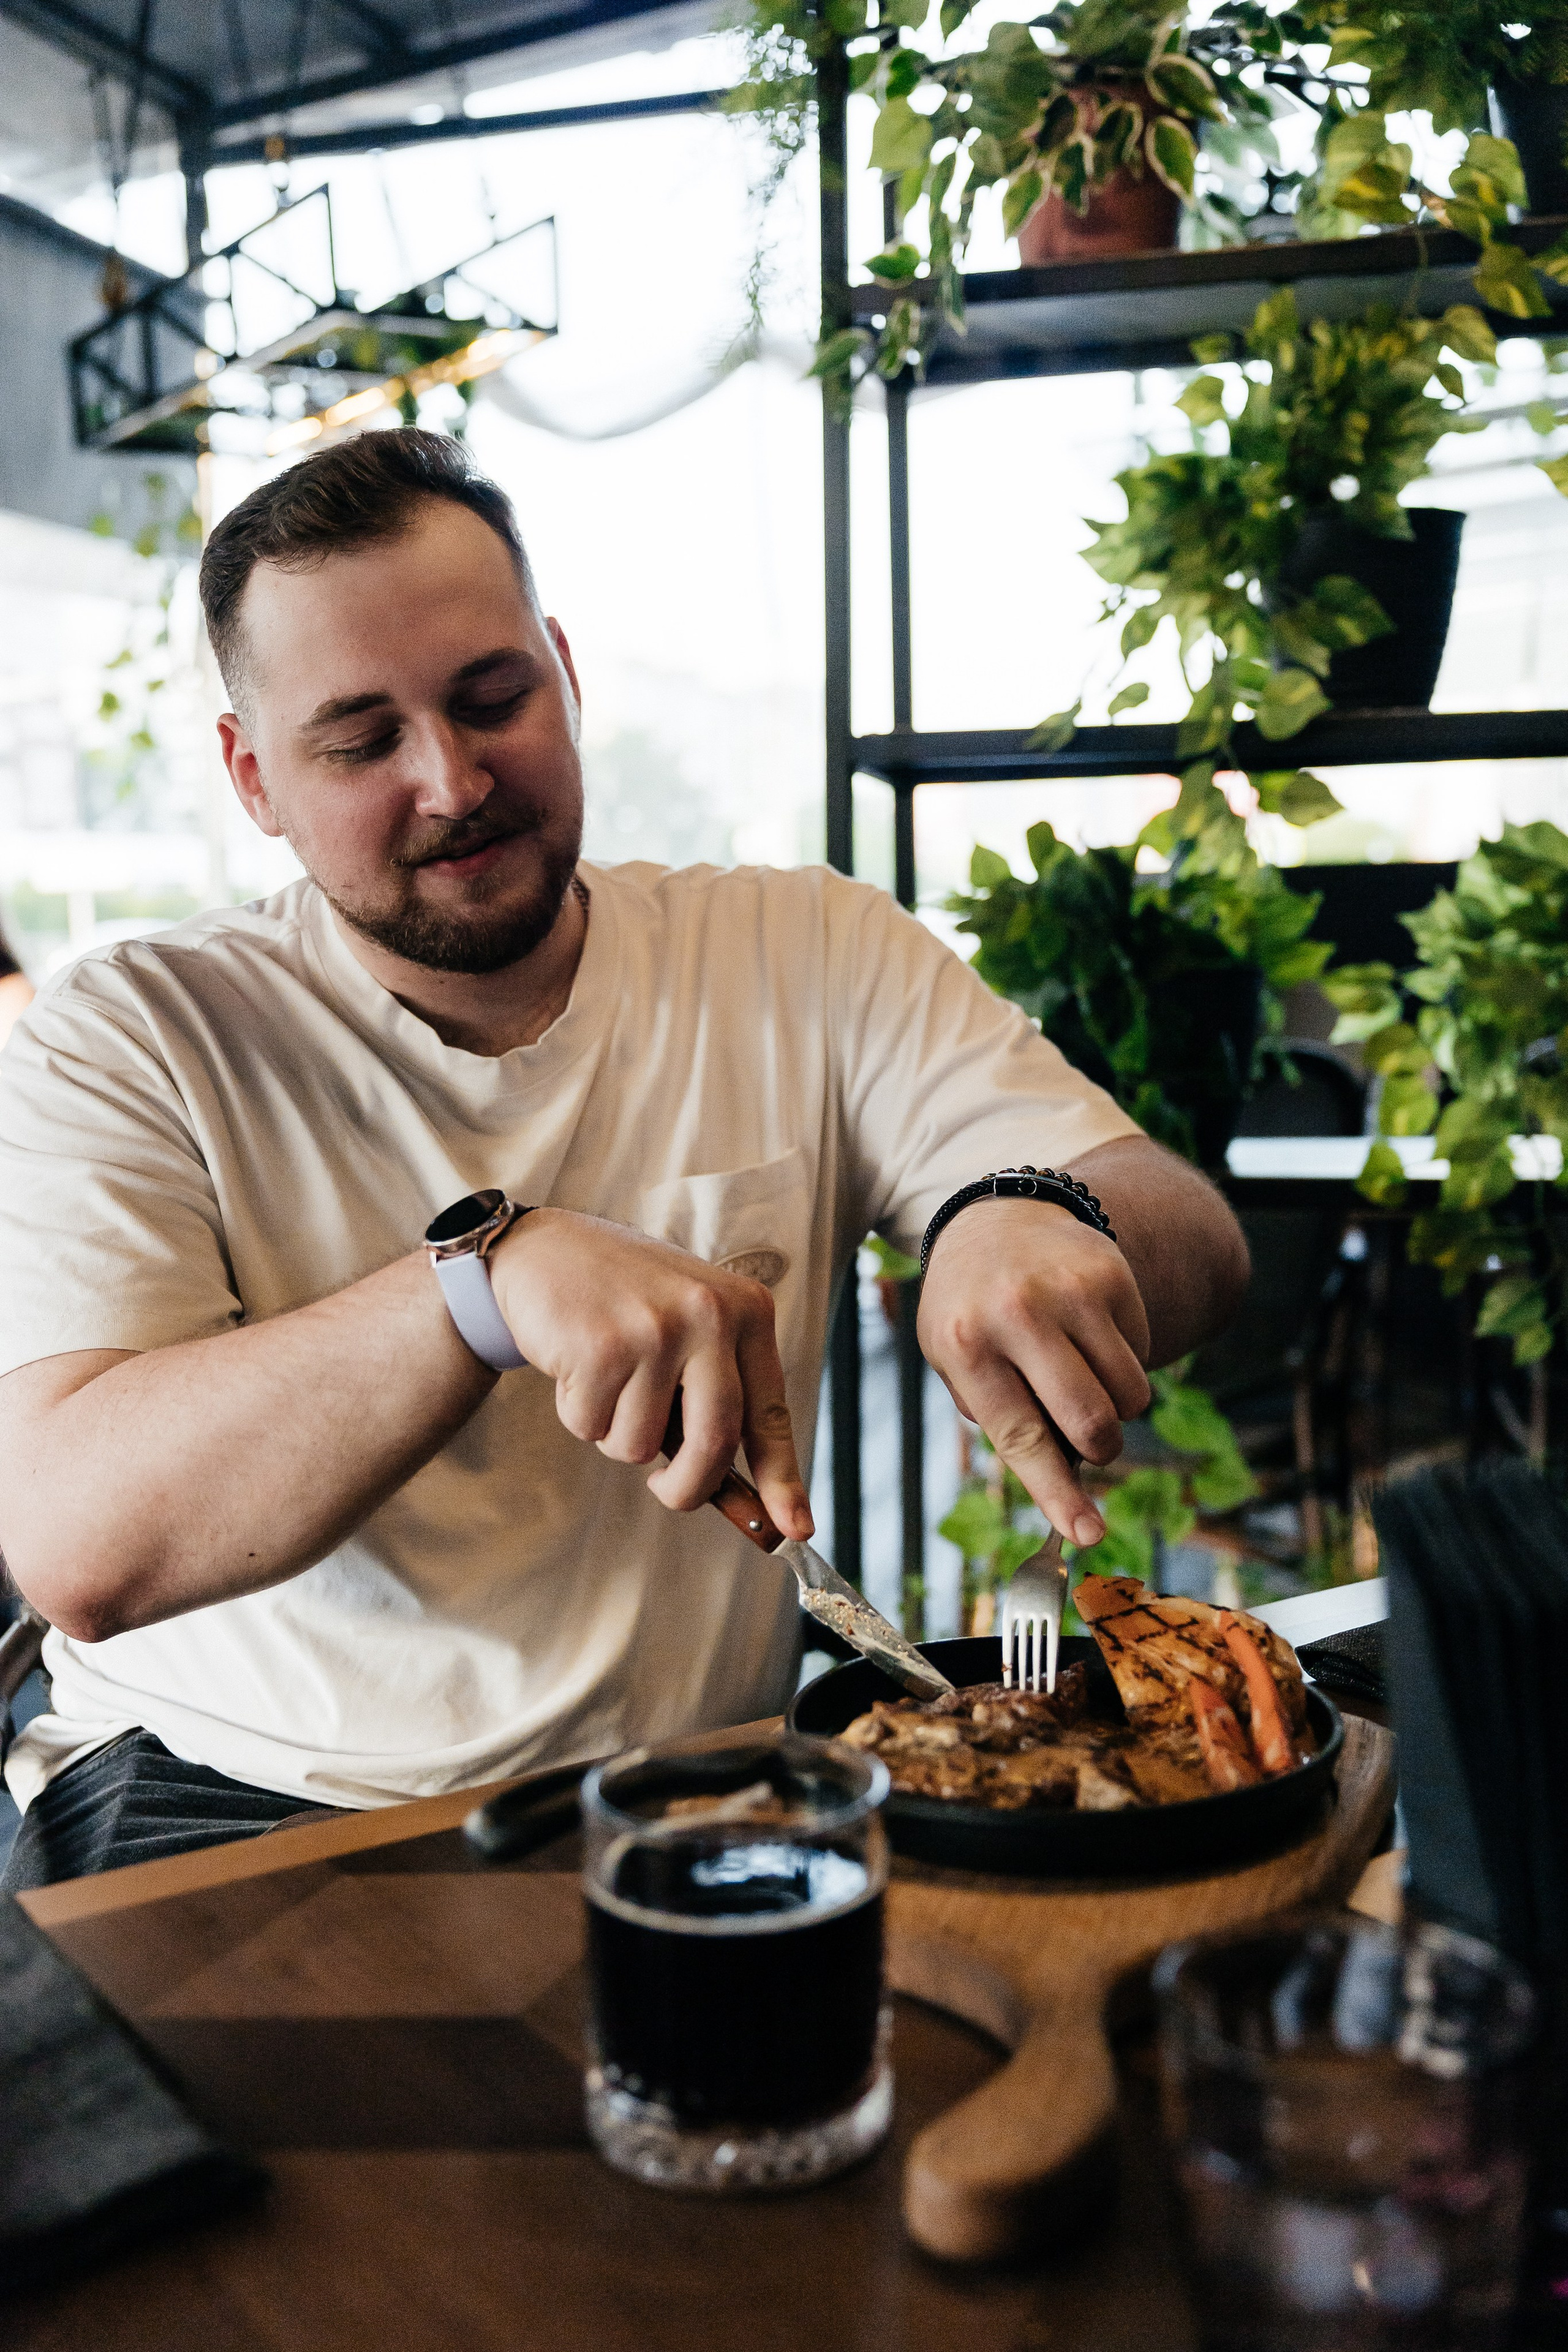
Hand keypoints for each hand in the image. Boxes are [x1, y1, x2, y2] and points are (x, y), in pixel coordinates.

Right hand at [487, 1209, 811, 1538]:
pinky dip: (577, 1412)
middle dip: (688, 1487)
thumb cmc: (624, 1302)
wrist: (544, 1249)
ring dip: (615, 1432)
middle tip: (667, 1490)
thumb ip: (713, 1399)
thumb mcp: (689, 1329)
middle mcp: (709, 1316)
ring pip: (640, 1445)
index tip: (796, 1530)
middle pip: (714, 1443)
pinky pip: (591, 1427)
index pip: (770, 1413)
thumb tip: (740, 1499)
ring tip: (606, 1377)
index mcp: (746, 1311)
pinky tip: (575, 1364)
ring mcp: (655, 1330)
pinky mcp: (600, 1347)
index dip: (783, 1479)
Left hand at [916, 1197, 1151, 1547]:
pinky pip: (1142, 1354)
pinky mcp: (1112, 1275)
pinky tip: (1087, 1334)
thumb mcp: (955, 1361)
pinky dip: (1123, 1363)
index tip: (1087, 1533)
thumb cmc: (972, 1311)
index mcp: (965, 1345)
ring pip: (1129, 1395)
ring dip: (1116, 1409)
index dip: (1057, 1493)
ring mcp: (1069, 1290)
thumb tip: (1065, 1483)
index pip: (1021, 1437)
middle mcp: (1017, 1313)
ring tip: (1080, 1378)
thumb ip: (1001, 1419)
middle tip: (1091, 1444)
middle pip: (1089, 1420)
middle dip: (1099, 1451)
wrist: (996, 1221)